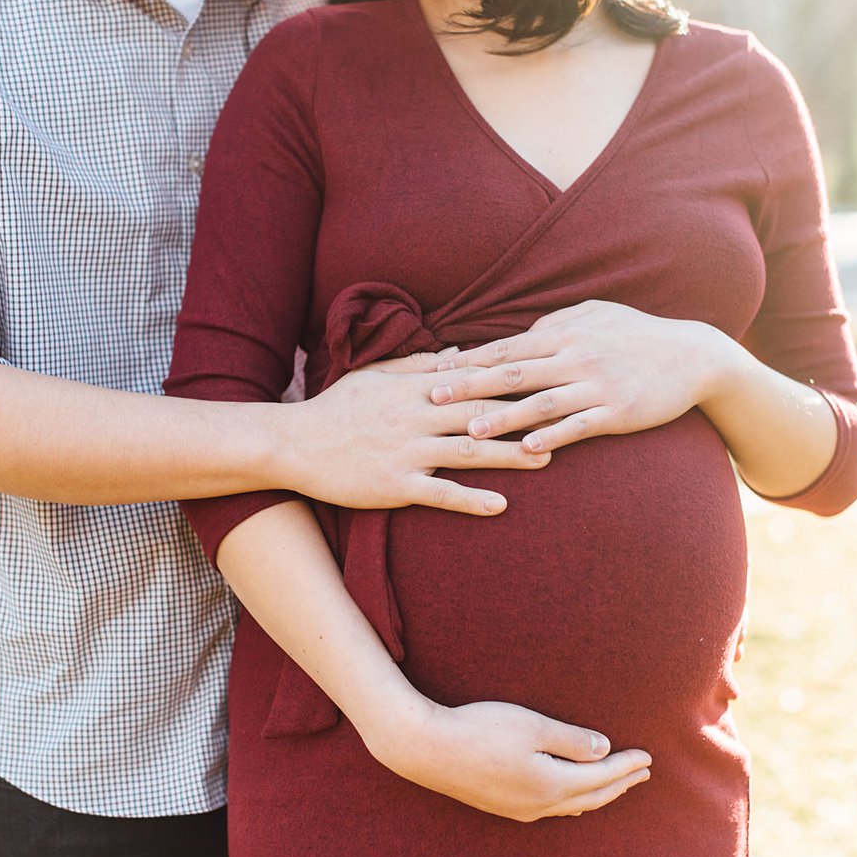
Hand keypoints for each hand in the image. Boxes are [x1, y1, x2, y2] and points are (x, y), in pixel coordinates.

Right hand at [279, 352, 551, 516]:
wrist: (293, 444)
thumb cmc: (335, 408)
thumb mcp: (374, 376)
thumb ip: (419, 364)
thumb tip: (461, 351)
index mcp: (412, 388)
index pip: (470, 378)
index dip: (510, 377)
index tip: (545, 373)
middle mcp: (414, 416)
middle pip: (478, 412)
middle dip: (522, 412)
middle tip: (563, 413)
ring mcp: (405, 451)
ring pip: (466, 451)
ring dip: (508, 455)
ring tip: (545, 458)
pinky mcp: (394, 484)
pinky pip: (439, 493)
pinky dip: (471, 499)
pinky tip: (500, 505)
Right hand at [364, 697, 651, 821]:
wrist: (426, 748)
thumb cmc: (479, 729)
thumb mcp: (531, 726)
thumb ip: (570, 740)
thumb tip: (603, 749)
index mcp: (551, 784)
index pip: (601, 777)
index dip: (626, 766)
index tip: (648, 757)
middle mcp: (539, 804)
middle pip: (592, 797)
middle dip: (620, 784)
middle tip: (643, 773)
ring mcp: (519, 809)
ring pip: (571, 807)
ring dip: (598, 794)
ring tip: (615, 785)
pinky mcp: (502, 805)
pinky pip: (551, 808)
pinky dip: (572, 800)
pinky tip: (569, 796)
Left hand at [429, 300, 740, 454]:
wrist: (694, 356)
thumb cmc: (637, 335)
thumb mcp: (596, 315)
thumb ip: (556, 324)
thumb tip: (521, 335)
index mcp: (565, 333)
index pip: (506, 348)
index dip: (469, 360)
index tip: (435, 370)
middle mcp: (576, 356)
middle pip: (513, 373)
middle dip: (471, 386)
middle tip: (434, 398)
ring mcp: (597, 384)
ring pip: (540, 403)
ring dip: (502, 417)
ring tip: (471, 431)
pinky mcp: (617, 410)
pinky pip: (578, 426)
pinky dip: (551, 437)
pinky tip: (527, 450)